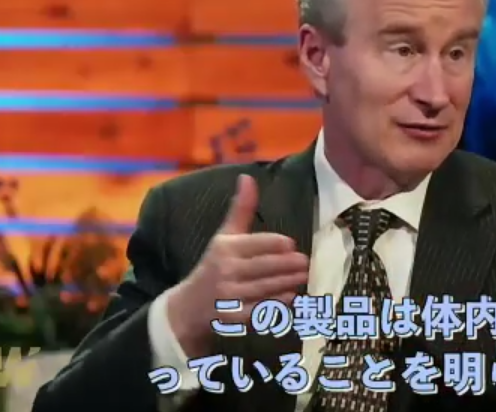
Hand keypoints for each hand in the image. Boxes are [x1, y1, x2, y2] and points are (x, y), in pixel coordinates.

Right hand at [166, 174, 308, 356]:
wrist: (190, 306)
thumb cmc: (214, 264)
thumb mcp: (224, 236)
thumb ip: (241, 209)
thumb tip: (247, 177)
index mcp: (225, 249)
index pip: (254, 245)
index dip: (274, 244)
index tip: (291, 244)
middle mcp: (225, 271)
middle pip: (263, 267)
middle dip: (286, 265)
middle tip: (305, 262)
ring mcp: (229, 296)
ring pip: (264, 288)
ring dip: (286, 282)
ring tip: (303, 276)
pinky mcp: (234, 317)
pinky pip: (260, 309)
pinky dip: (277, 303)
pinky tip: (291, 296)